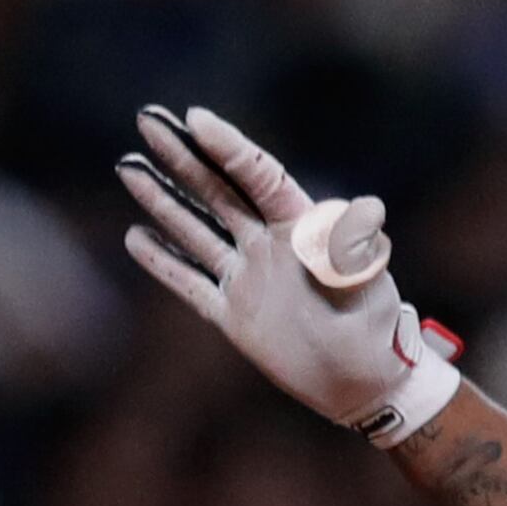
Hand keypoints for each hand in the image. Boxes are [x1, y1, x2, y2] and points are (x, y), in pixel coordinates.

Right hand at [115, 106, 462, 444]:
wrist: (365, 386)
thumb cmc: (378, 332)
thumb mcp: (371, 288)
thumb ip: (356, 251)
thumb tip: (369, 209)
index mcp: (302, 231)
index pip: (260, 178)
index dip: (229, 148)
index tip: (195, 119)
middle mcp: (268, 246)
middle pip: (218, 191)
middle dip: (182, 156)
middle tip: (147, 119)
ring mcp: (247, 278)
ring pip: (196, 230)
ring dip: (162, 199)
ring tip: (128, 166)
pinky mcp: (233, 314)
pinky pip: (191, 283)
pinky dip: (163, 262)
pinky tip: (135, 236)